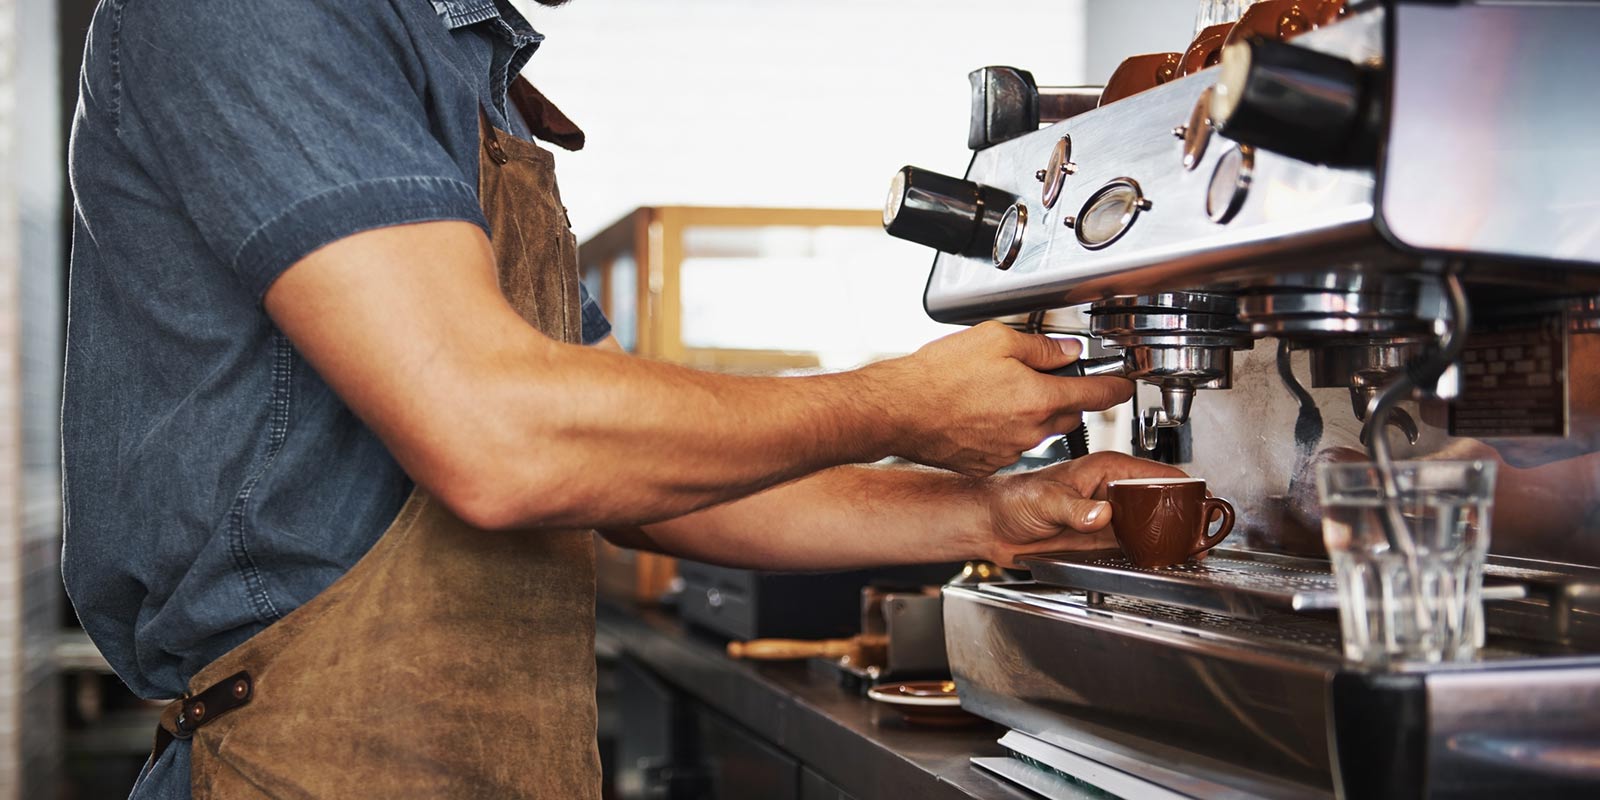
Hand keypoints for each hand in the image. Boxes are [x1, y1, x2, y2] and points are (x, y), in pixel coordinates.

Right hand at [863, 322, 1133, 475]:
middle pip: (1068, 413)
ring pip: (1038, 430)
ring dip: (1030, 412)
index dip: (1115, 387)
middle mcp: (1030, 430)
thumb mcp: (995, 340)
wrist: (898, 410)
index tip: (1122, 385)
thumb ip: (1039, 346)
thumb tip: (1065, 351)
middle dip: (1065, 395)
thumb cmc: (938, 375)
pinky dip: (1004, 430)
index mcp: (1039, 397)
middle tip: (1042, 375)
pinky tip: (979, 413)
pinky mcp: (986, 463)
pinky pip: (1010, 445)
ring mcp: (1009, 451)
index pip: (1095, 394)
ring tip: (997, 392)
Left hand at [981, 452, 1188, 566]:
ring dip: (1167, 535)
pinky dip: (1149, 551)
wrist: (992, 525)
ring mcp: (1108, 515)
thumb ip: (1075, 509)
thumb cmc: (1012, 499)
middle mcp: (1111, 490)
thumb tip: (1102, 515)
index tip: (1202, 502)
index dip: (1183, 487)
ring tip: (1187, 549)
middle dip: (1181, 515)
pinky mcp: (1100, 537)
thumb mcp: (1045, 500)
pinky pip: (1134, 543)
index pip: (1156, 473)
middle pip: (1160, 500)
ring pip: (1151, 523)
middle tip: (1199, 535)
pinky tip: (1159, 559)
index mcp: (1105, 469)